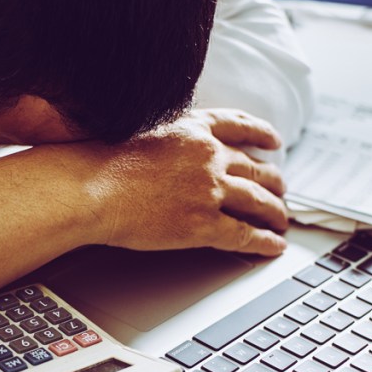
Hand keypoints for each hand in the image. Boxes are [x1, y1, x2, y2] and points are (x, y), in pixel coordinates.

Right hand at [82, 109, 288, 255]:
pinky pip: (245, 234)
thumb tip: (170, 152)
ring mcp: (210, 190)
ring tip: (281, 220)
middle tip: (279, 190)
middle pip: (255, 168)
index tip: (273, 141)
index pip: (240, 125)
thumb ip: (167, 140)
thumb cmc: (100, 163)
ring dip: (274, 212)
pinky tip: (274, 246)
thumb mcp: (140, 132)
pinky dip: (264, 242)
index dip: (262, 134)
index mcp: (193, 128)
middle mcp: (209, 156)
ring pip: (258, 201)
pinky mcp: (204, 225)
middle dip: (272, 181)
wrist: (90, 188)